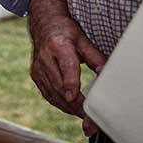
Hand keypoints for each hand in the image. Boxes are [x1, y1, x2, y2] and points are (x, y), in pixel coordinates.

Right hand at [26, 0, 105, 119]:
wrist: (44, 24)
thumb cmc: (66, 31)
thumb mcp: (83, 40)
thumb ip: (95, 57)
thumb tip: (107, 74)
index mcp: (58, 45)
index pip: (66, 67)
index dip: (70, 83)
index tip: (75, 97)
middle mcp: (45, 58)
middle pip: (60, 86)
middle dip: (75, 104)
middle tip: (90, 118)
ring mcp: (37, 68)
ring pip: (53, 94)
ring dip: (69, 107)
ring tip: (84, 116)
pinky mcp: (35, 75)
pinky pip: (48, 94)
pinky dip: (60, 103)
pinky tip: (71, 108)